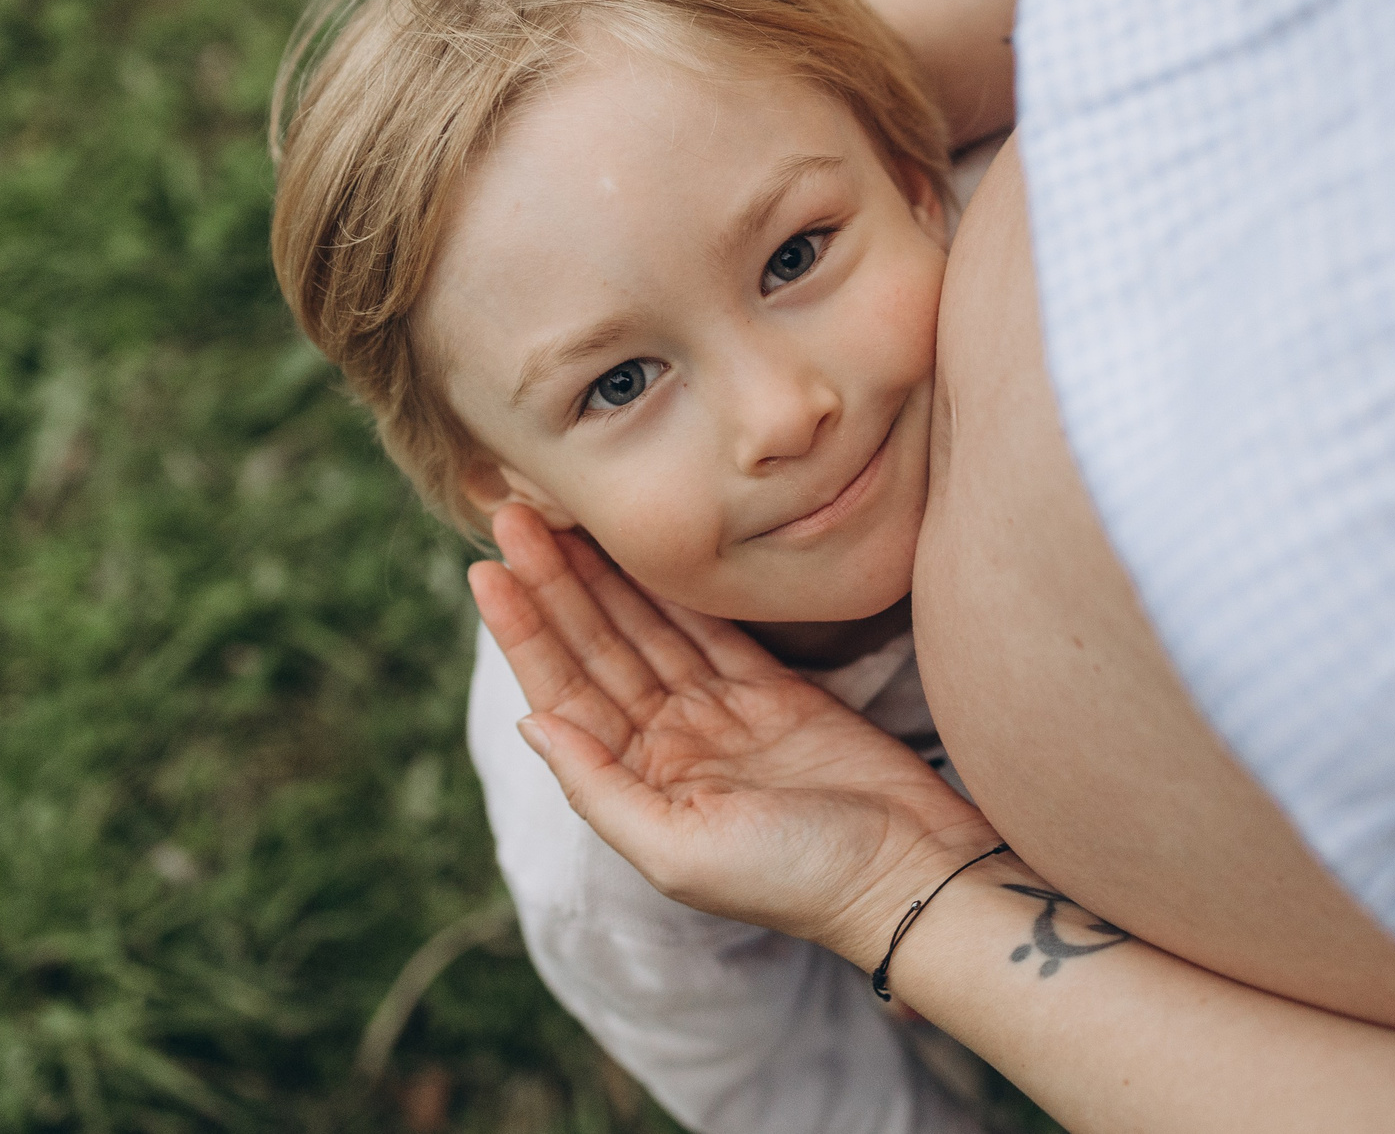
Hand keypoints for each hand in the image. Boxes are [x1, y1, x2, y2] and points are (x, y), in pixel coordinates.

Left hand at [470, 504, 999, 963]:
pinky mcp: (774, 692)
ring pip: (647, 630)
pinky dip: (675, 589)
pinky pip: (710, 628)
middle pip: (597, 649)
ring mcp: (721, 716)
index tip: (488, 569)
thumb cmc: (794, 878)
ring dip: (603, 577)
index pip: (564, 694)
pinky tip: (642, 547)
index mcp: (637, 786)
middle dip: (554, 585)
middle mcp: (669, 746)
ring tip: (559, 518)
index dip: (525, 631)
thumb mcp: (677, 850)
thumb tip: (530, 722)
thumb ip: (599, 788)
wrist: (906, 870)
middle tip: (513, 516)